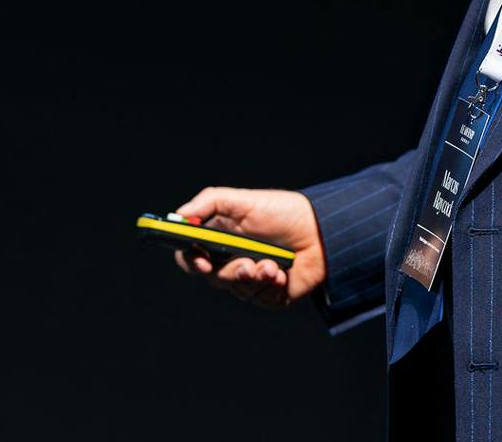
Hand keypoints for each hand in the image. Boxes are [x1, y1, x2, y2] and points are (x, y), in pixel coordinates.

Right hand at [171, 187, 327, 308]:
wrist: (321, 230)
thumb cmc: (282, 212)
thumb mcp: (243, 200)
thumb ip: (209, 202)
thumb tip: (180, 216)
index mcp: (220, 239)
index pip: (191, 256)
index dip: (191, 261)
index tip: (202, 263)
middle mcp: (232, 260)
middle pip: (214, 278)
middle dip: (232, 272)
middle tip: (250, 263)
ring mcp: (250, 279)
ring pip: (238, 290)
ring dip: (255, 277)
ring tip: (274, 265)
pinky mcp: (269, 294)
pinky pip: (260, 299)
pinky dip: (270, 287)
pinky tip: (283, 274)